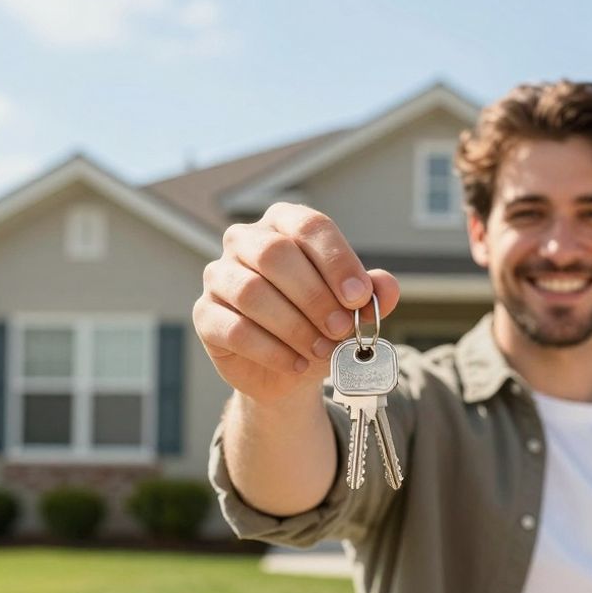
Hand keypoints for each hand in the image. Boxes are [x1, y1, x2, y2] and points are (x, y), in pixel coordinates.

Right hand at [194, 203, 400, 403]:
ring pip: (251, 292)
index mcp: (284, 224)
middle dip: (315, 295)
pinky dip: (271, 350)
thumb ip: (373, 293)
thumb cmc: (321, 323)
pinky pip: (234, 329)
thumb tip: (386, 287)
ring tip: (322, 350)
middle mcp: (246, 241)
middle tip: (341, 328)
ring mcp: (219, 276)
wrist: (290, 368)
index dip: (336, 260)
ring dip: (294, 326)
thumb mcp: (353, 308)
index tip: (359, 297)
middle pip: (274, 254)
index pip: (308, 226)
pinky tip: (296, 364)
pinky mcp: (205, 315)